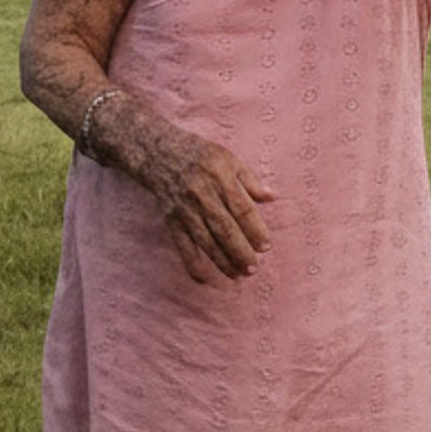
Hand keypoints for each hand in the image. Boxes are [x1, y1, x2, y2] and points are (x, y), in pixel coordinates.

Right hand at [143, 127, 276, 282]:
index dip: (255, 229)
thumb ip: (250, 179)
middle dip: (240, 251)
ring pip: (206, 241)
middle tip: (253, 267)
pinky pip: (182, 245)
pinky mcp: (171, 219)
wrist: (158, 152)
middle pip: (224, 228)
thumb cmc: (201, 155)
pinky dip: (191, 264)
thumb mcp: (228, 159)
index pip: (241, 208)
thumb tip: (272, 196)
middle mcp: (203, 194)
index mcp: (221, 176)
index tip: (266, 246)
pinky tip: (203, 279)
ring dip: (223, 261)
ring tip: (238, 275)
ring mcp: (185, 209)